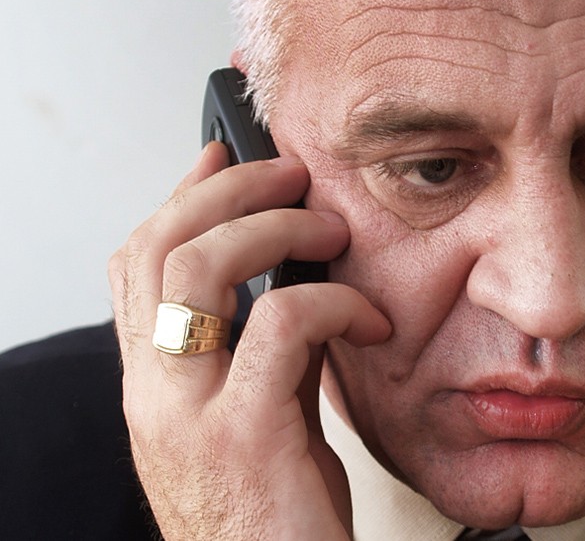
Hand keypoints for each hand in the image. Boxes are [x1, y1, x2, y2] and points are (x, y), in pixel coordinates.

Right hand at [108, 142, 390, 539]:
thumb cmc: (274, 517)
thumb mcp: (260, 418)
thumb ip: (265, 353)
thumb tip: (301, 281)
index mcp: (153, 385)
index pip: (136, 265)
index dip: (178, 198)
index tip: (223, 158)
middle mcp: (152, 394)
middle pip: (159, 247)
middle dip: (230, 191)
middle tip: (293, 176)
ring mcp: (187, 414)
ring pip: (201, 269)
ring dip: (277, 228)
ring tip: (332, 231)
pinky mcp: (242, 436)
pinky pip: (282, 323)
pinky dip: (336, 303)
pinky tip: (369, 321)